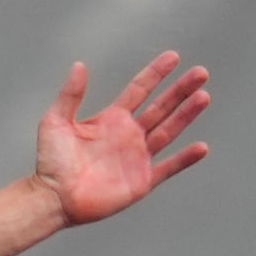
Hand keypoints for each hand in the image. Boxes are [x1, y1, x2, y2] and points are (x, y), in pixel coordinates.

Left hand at [29, 52, 210, 226]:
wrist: (53, 198)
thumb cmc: (51, 162)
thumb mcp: (56, 121)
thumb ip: (70, 94)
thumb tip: (79, 65)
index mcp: (112, 119)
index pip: (140, 89)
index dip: (156, 73)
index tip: (174, 57)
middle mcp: (129, 135)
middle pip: (161, 107)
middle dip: (181, 89)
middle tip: (201, 72)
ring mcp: (138, 157)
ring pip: (169, 131)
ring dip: (187, 115)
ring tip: (204, 97)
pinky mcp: (142, 181)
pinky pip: (168, 167)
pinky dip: (184, 159)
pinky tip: (201, 147)